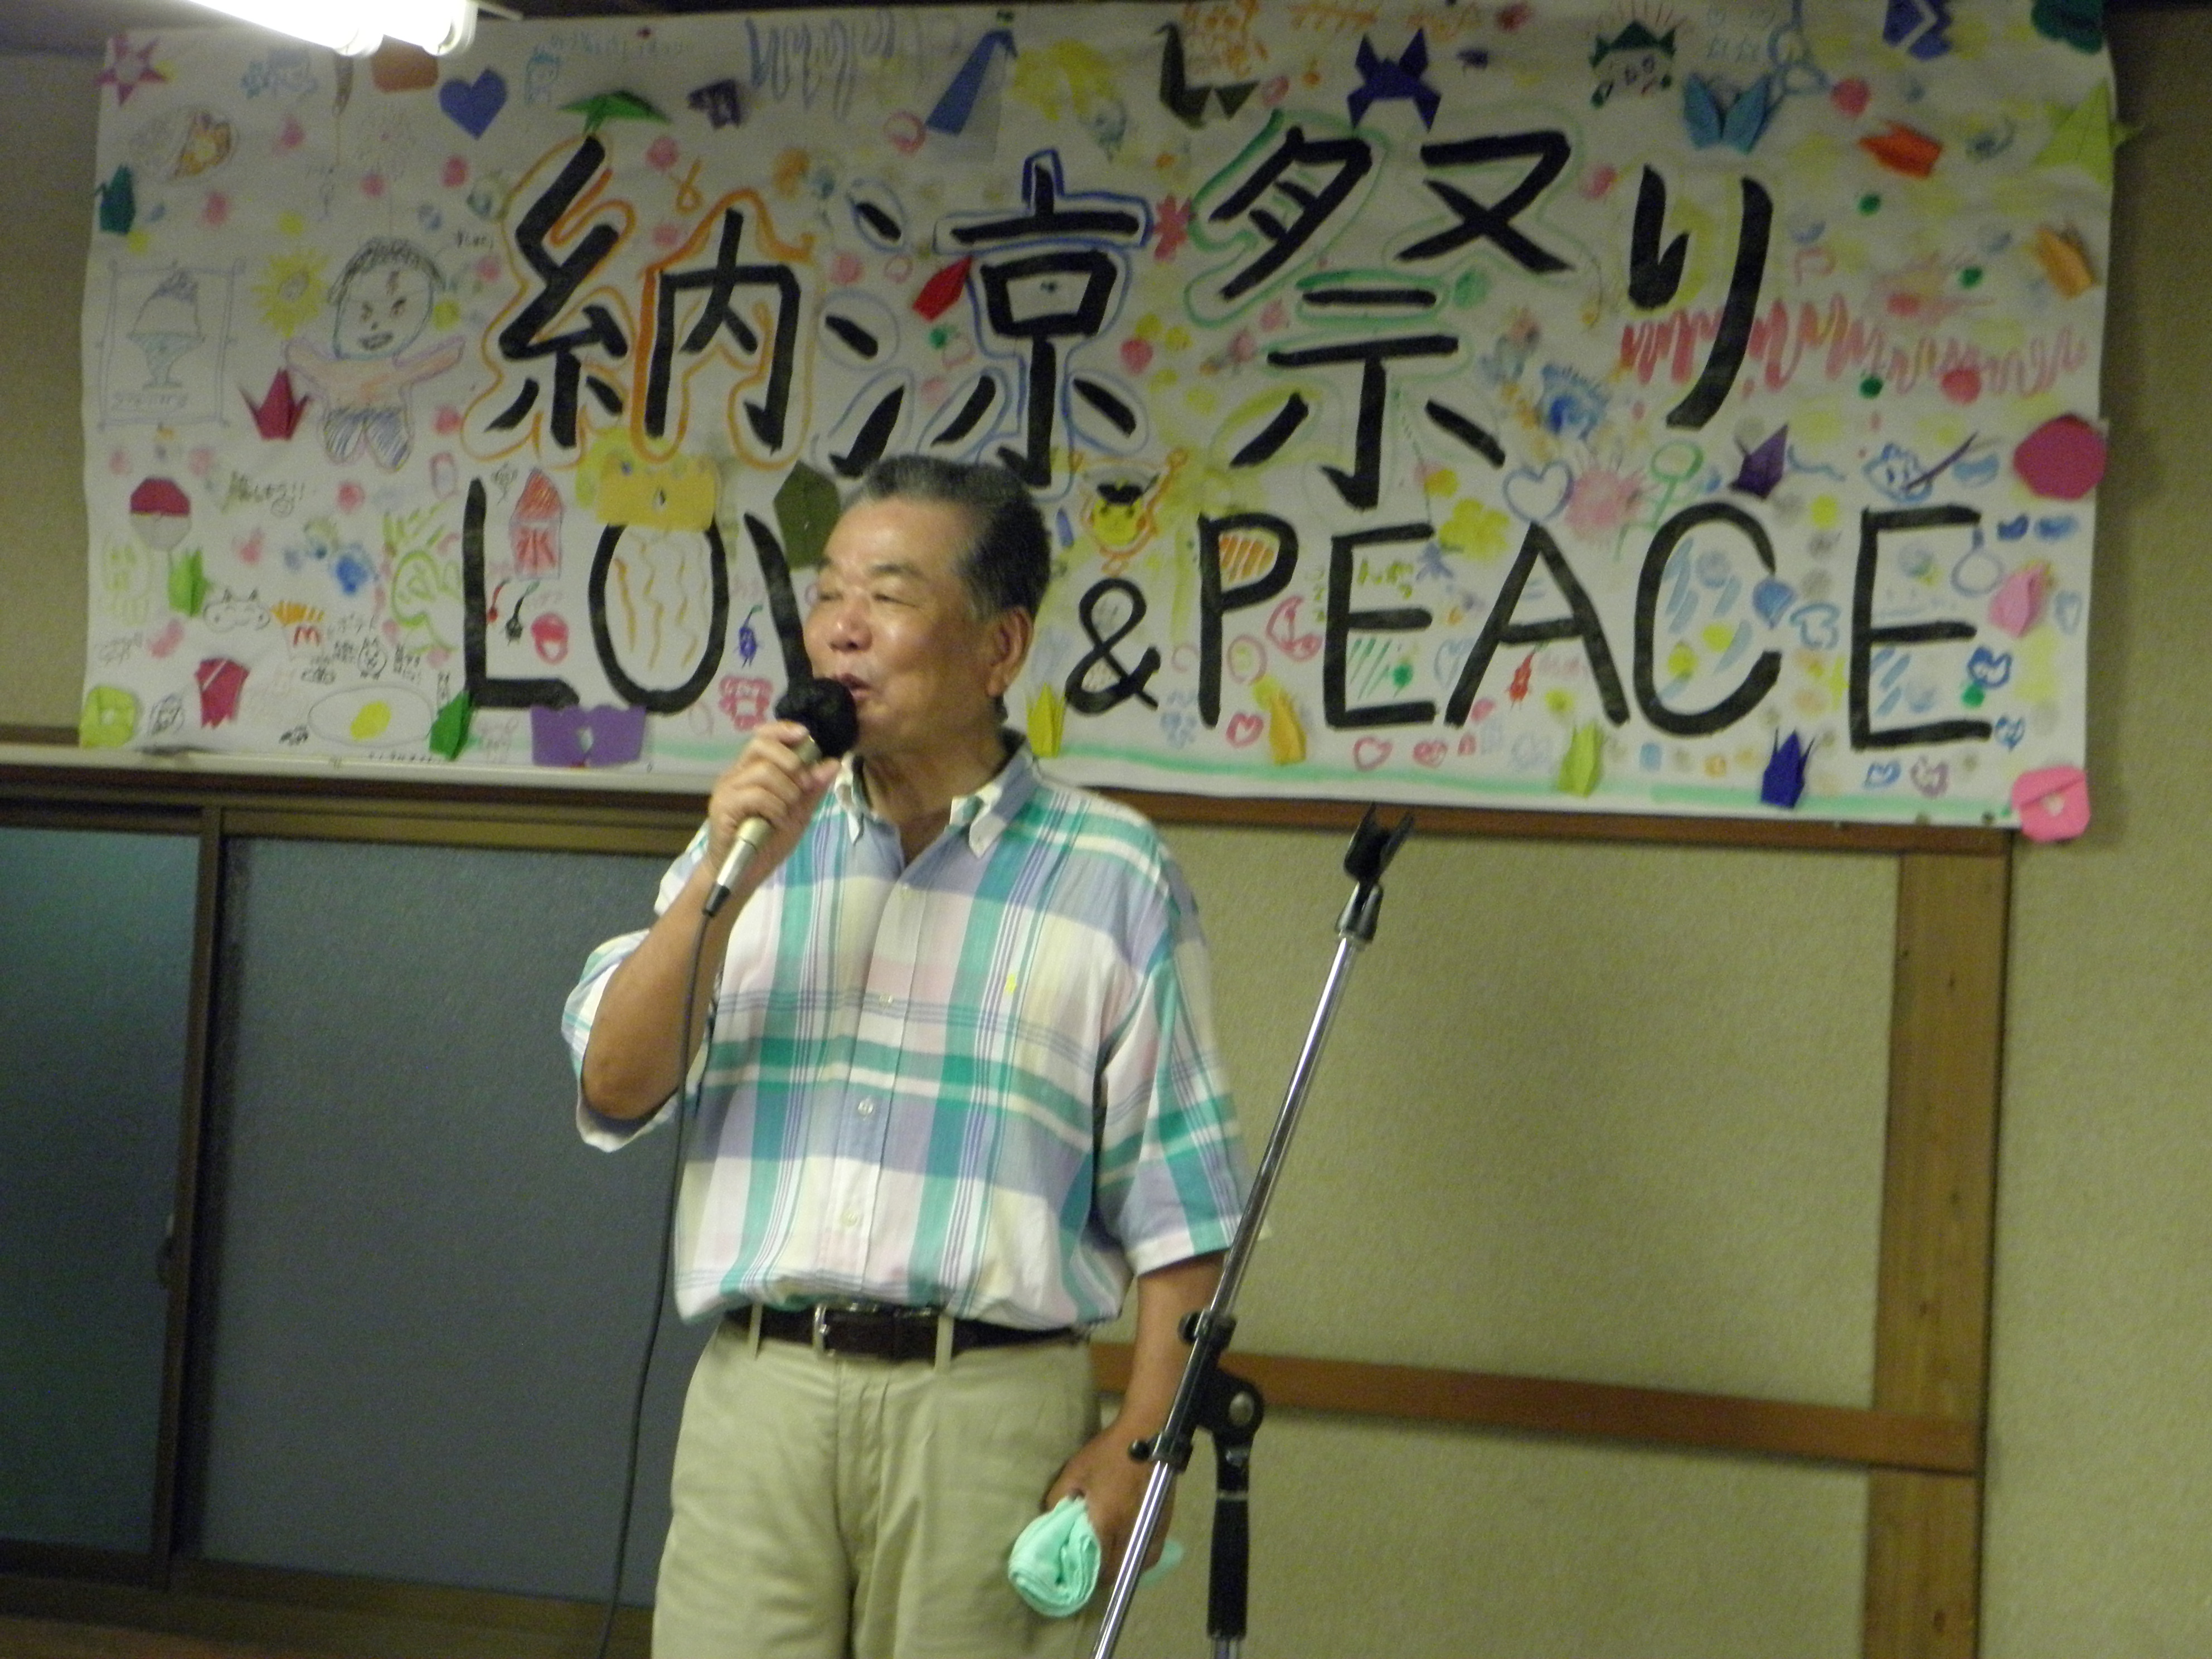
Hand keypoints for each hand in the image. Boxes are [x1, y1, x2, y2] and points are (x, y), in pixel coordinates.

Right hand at [699, 721, 840, 890]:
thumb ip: (813, 789)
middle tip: (801, 788)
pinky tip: (775, 822)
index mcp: (751, 771)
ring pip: (764, 772)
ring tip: (786, 813)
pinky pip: (757, 795)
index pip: (763, 736)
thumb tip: (833, 762)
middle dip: (791, 763)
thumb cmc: (768, 842)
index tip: (805, 735)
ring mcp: (727, 790)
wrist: (745, 874)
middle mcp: (736, 775)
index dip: (783, 730)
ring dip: (786, 792)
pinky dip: (775, 808)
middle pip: (762, 745)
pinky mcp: (723, 807)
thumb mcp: (799, 813)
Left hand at [1044, 1415, 1169, 1592]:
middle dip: (1104, 1575)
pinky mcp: (1163, 1520)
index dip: (1088, 1575)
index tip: (1078, 1574)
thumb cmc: (1107, 1453)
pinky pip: (1152, 1551)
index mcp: (1106, 1521)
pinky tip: (1131, 1550)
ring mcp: (1150, 1527)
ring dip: (1124, 1568)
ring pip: (1139, 1565)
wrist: (1145, 1434)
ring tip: (1112, 1561)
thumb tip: (1051, 1517)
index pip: (1098, 1565)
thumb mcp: (1074, 1471)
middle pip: (1118, 1570)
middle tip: (1092, 1567)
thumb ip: (1058, 1498)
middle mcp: (1130, 1530)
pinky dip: (1141, 1558)